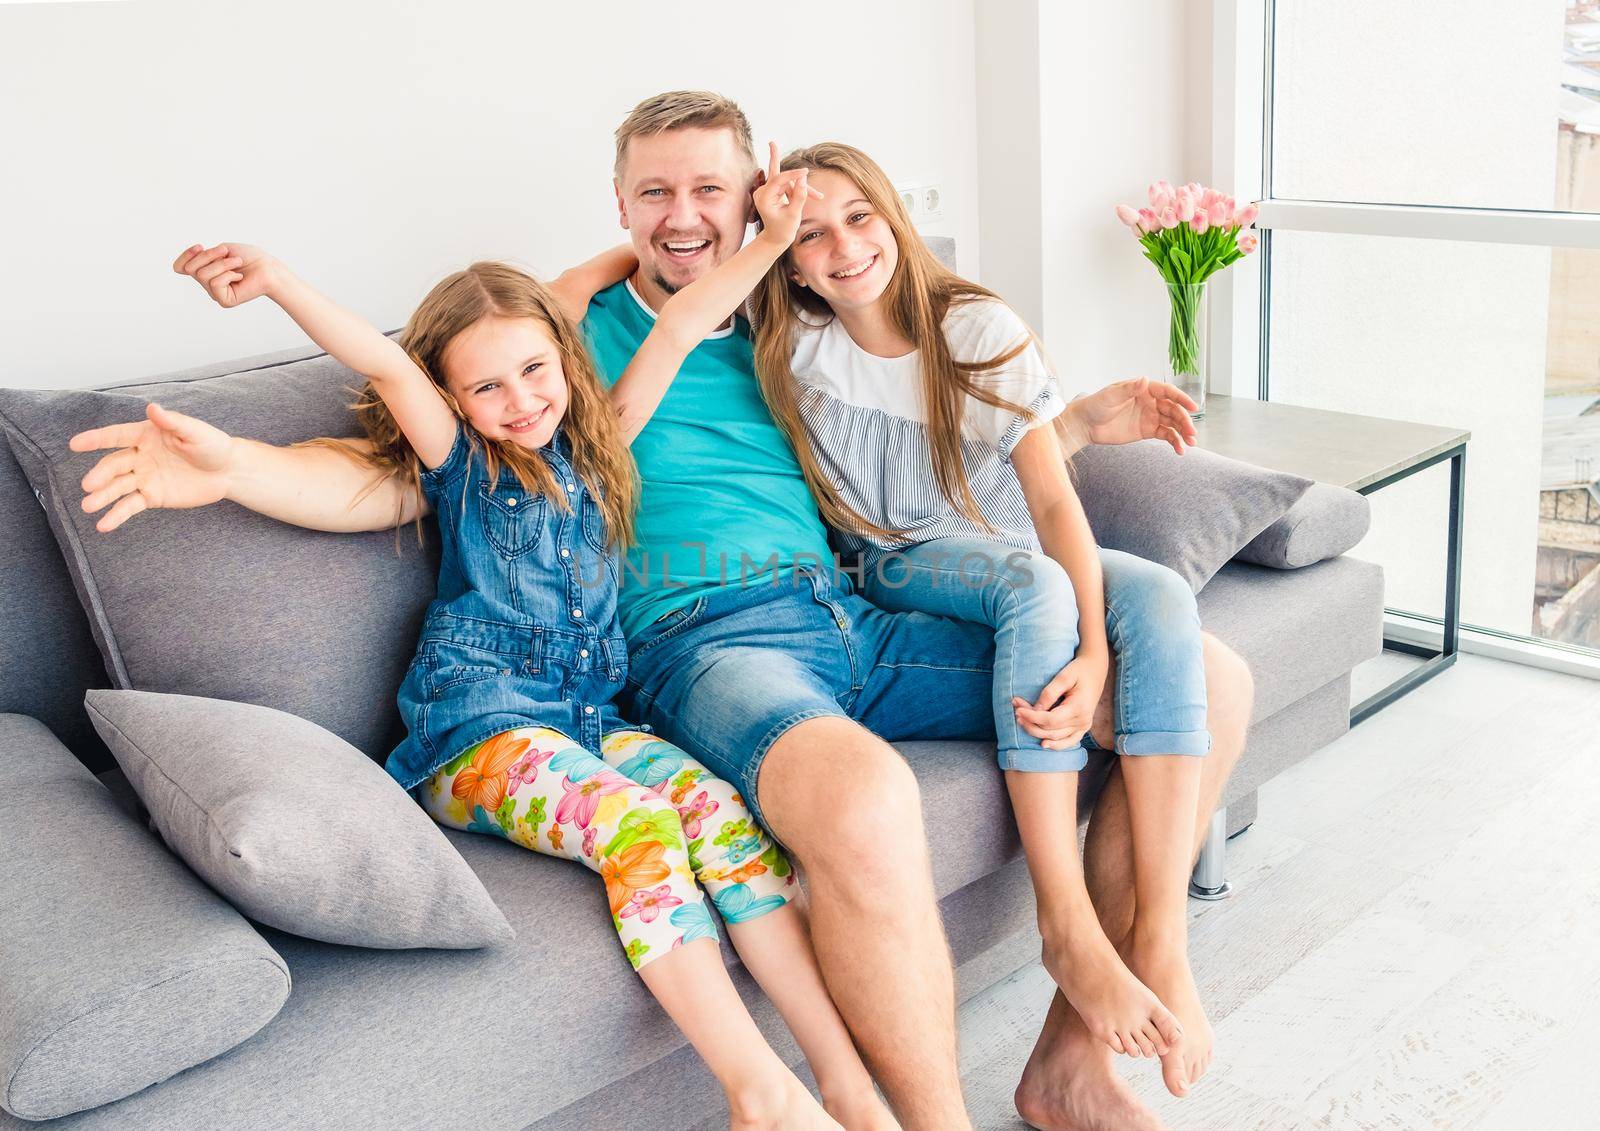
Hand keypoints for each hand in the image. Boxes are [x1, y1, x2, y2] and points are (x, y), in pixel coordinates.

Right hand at [69, 403, 236, 531]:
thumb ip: (173, 422)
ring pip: (118, 487)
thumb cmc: (212, 446)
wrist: (228, 472)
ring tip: (88, 507)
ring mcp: (144, 477)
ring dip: (103, 496)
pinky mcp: (152, 496)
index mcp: (146, 435)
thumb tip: (152, 407)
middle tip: (89, 485)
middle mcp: (140, 455)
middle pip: (114, 465)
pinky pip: (130, 505)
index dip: (96, 439)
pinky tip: (104, 525)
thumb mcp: (195, 432)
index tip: (75, 444)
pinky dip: (117, 515)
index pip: (117, 436)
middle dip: (101, 475)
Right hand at [173, 242, 280, 308]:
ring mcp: (215, 293)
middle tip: (227, 253)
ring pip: (203, 275)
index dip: (186, 255)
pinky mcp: (224, 300)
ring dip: (222, 264)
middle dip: (209, 256)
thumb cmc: (249, 257)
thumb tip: (187, 270)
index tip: (200, 246)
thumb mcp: (221, 251)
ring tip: (237, 264)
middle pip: (190, 268)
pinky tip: (240, 277)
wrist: (268, 267)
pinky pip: (215, 283)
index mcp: (205, 270)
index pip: (180, 267)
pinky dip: (228, 274)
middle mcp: (207, 284)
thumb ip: (202, 259)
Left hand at [751, 141, 821, 247]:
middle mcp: (763, 192)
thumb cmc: (784, 230)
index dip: (793, 174)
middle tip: (771, 142)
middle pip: (781, 176)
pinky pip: (789, 186)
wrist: (776, 239)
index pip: (779, 179)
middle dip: (787, 166)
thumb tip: (803, 177)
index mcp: (764, 198)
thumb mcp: (794, 215)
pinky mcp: (774, 191)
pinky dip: (800, 190)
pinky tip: (816, 196)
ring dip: (803, 188)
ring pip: (789, 182)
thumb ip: (799, 195)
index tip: (806, 172)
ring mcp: (768, 191)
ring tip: (818, 196)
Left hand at [1012, 651, 1107, 749]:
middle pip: (1050, 730)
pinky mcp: (1083, 728)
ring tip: (1021, 720)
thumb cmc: (1079, 670)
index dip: (1032, 717)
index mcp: (1079, 707)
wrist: (1095, 670)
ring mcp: (1084, 726)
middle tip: (1016, 711)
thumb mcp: (1063, 677)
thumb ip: (1049, 694)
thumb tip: (1035, 710)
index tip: (1018, 709)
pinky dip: (1056, 745)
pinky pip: (1069, 742)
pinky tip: (1043, 744)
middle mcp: (1083, 720)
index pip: (1050, 720)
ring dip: (1036, 731)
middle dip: (1030, 722)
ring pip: (1056, 737)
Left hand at [1071, 377, 1197, 452]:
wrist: (1085, 425)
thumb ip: (1128, 389)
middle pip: (1174, 409)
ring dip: (1183, 432)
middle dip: (1185, 420)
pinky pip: (1165, 435)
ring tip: (1191, 443)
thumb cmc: (1095, 405)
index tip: (1194, 407)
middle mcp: (1151, 402)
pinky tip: (1180, 450)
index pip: (1168, 392)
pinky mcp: (1147, 431)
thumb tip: (1145, 379)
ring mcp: (1150, 416)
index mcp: (1144, 389)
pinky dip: (1174, 441)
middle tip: (1192, 432)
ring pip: (1173, 423)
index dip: (1182, 399)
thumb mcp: (1110, 396)